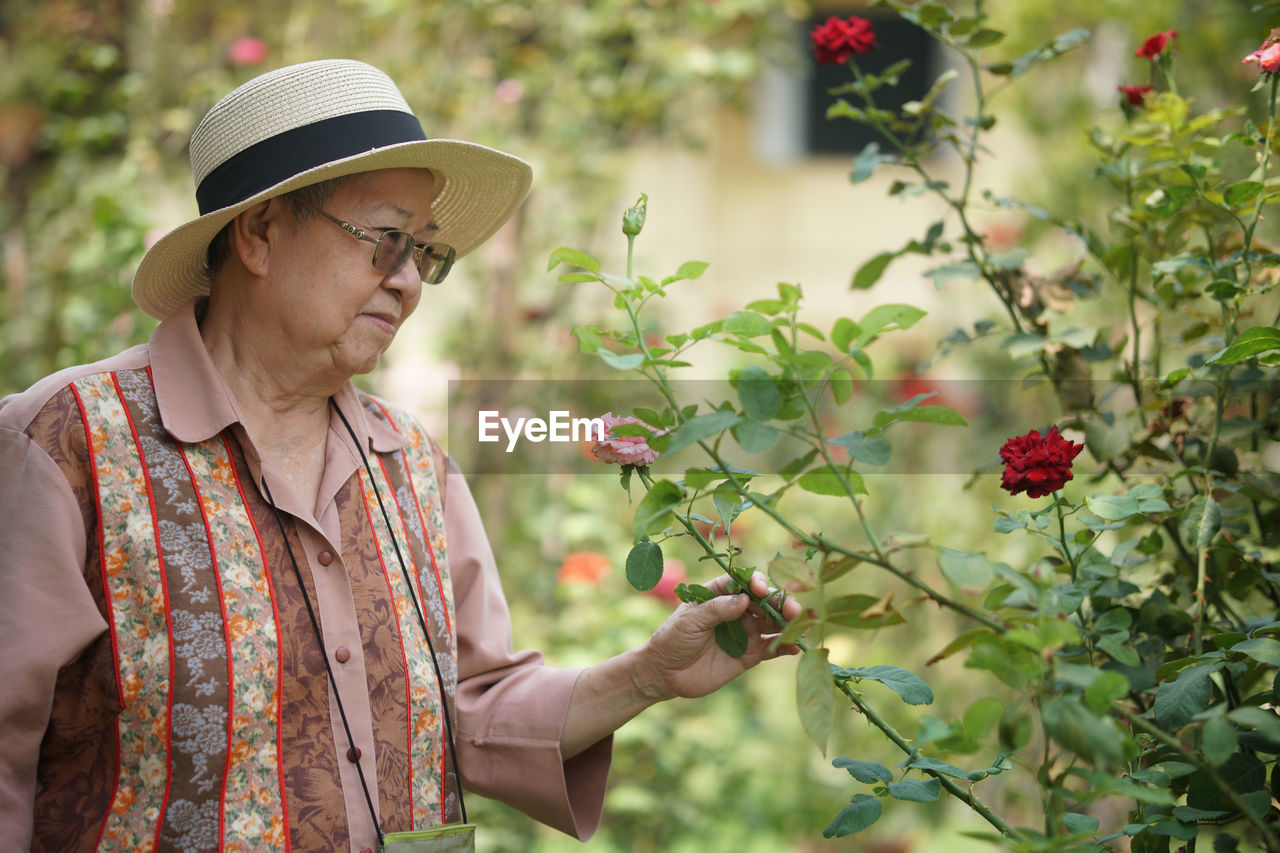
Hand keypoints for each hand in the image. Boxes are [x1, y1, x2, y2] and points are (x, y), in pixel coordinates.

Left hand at [634, 571, 801, 702]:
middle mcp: (736, 610)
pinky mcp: (749, 655)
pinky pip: (772, 648)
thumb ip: (716, 610)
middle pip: (765, 601)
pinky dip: (785, 646)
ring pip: (773, 622)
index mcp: (720, 594)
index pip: (744, 582)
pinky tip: (795, 646)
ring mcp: (745, 632)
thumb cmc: (672, 638)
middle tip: (792, 610)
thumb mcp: (689, 620)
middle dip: (781, 602)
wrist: (665, 673)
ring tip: (800, 625)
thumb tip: (743, 599)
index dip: (757, 583)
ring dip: (788, 622)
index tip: (761, 590)